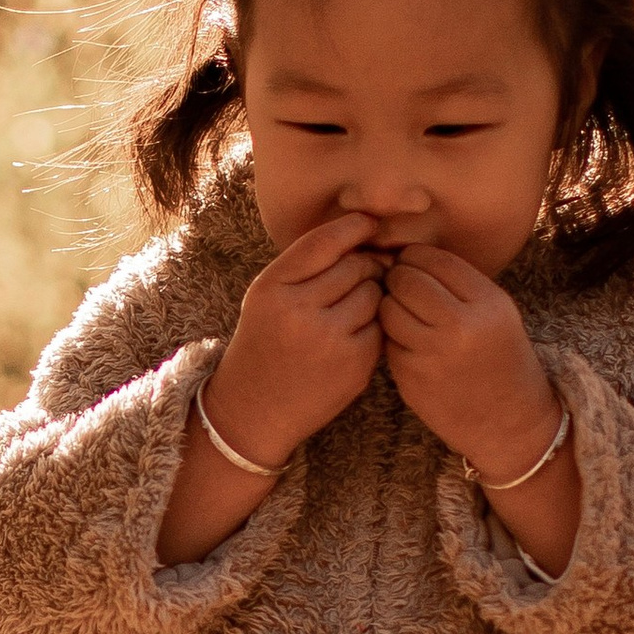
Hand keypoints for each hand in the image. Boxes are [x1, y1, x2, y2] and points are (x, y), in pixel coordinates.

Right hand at [206, 210, 384, 465]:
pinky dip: (372, 327)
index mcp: (271, 288)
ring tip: (346, 311)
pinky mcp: (354, 364)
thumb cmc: (264, 343)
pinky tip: (350, 338)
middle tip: (354, 280)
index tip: (369, 224)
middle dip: (364, 267)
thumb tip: (369, 236)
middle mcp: (299, 311)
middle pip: (357, 265)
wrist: (253, 410)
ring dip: (370, 295)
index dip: (355, 226)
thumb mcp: (267, 296)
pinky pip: (380, 326)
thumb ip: (307, 265)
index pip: (325, 242)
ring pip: (374, 293)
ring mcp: (329, 339)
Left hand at [377, 243, 557, 472]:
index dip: (415, 255)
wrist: (509, 421)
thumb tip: (407, 255)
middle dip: (397, 277)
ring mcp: (432, 354)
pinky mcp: (410, 378)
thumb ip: (458, 283)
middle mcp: (461, 327)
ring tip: (403, 310)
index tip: (412, 262)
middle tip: (400, 284)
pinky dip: (391, 336)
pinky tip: (408, 340)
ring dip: (389, 305)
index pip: (436, 259)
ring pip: (388, 309)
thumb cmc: (501, 358)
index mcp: (488, 303)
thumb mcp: (497, 312)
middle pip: (406, 280)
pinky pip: (386, 341)